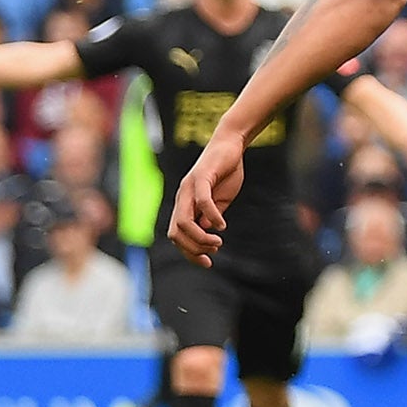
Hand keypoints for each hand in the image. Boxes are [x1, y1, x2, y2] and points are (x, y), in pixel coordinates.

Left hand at [168, 131, 247, 265]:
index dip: (189, 253)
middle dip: (192, 250)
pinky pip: (202, 202)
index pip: (177, 236)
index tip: (208, 262)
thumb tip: (206, 232)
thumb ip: (211, 215)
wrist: (230, 144)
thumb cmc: (226, 171)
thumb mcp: (220, 200)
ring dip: (200, 237)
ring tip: (218, 242)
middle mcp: (182, 197)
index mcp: (185, 204)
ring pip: (184, 222)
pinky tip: (222, 225)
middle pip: (175, 233)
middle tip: (213, 254)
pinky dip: (212, 217)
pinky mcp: (202, 178)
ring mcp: (189, 188)